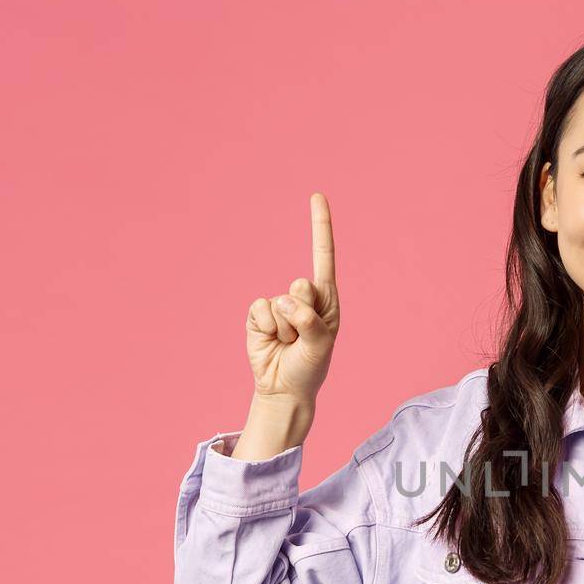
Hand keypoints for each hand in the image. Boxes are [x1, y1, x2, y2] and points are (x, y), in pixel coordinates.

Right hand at [246, 193, 341, 403]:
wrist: (285, 388)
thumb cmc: (310, 365)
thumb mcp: (320, 345)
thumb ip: (309, 320)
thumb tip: (286, 300)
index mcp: (326, 298)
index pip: (323, 256)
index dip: (320, 226)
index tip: (317, 195)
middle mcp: (303, 296)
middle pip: (301, 286)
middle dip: (302, 316)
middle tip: (302, 337)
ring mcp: (279, 304)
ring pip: (280, 302)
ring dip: (285, 329)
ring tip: (288, 343)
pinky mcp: (258, 314)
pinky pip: (260, 310)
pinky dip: (266, 329)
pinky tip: (271, 341)